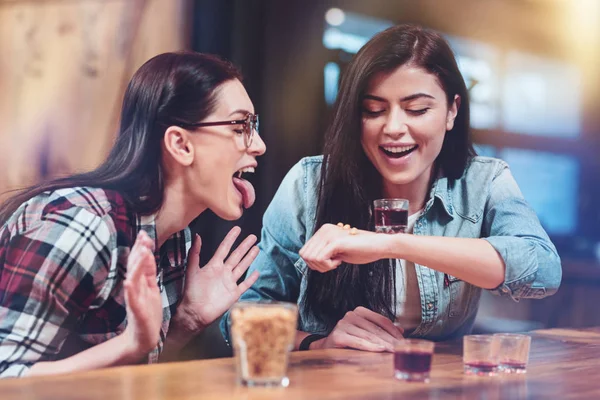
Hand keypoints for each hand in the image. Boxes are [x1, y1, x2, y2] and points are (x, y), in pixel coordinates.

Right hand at [122, 231, 162, 355]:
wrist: (144, 337)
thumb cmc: (148, 312)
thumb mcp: (151, 288)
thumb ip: (149, 272)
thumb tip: (148, 253)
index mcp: (142, 283)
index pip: (142, 262)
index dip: (143, 248)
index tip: (144, 233)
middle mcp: (136, 288)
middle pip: (136, 266)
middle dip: (139, 251)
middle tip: (142, 236)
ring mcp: (134, 298)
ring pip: (134, 279)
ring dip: (137, 265)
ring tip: (141, 251)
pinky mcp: (135, 310)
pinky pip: (131, 299)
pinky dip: (129, 290)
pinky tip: (128, 282)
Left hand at [176, 226, 259, 330]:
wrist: (194, 312)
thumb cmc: (191, 292)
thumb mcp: (192, 270)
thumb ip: (195, 253)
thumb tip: (197, 235)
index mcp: (213, 266)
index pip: (224, 248)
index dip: (231, 238)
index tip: (237, 229)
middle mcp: (223, 272)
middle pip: (236, 256)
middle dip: (244, 246)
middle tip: (253, 236)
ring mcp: (229, 283)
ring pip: (242, 267)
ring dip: (249, 258)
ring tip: (256, 248)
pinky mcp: (234, 294)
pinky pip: (245, 284)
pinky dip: (251, 279)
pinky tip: (257, 272)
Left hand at [299, 223, 394, 271]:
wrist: (378, 245)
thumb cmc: (360, 250)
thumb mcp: (336, 250)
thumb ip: (323, 251)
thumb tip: (309, 260)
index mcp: (323, 231)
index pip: (304, 251)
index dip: (314, 263)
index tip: (329, 263)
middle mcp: (324, 230)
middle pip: (305, 255)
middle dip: (317, 266)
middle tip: (332, 264)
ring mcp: (329, 235)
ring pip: (311, 258)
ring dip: (323, 266)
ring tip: (336, 262)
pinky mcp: (335, 241)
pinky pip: (320, 259)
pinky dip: (328, 266)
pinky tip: (339, 262)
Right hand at [312, 307, 403, 351]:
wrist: (326, 349)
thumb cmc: (348, 341)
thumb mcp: (366, 333)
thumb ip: (381, 330)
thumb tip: (401, 331)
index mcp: (359, 311)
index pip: (382, 320)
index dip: (394, 331)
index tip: (404, 342)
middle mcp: (351, 315)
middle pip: (377, 329)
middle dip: (391, 340)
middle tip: (402, 349)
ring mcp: (343, 324)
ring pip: (369, 335)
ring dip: (384, 344)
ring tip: (394, 351)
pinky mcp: (338, 335)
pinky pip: (358, 341)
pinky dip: (371, 346)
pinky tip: (380, 349)